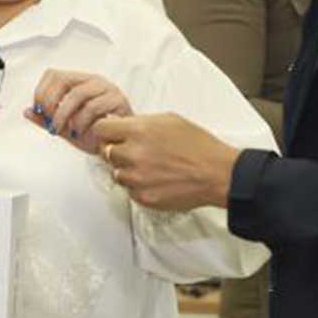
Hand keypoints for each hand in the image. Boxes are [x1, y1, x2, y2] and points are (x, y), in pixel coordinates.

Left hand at [24, 70, 131, 153]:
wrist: (118, 146)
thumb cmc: (94, 133)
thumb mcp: (64, 127)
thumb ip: (46, 120)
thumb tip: (26, 112)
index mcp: (78, 81)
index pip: (53, 74)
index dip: (41, 91)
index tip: (37, 110)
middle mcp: (92, 81)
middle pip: (63, 79)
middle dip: (51, 102)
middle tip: (49, 121)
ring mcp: (107, 88)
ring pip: (78, 94)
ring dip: (64, 115)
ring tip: (63, 130)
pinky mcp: (118, 100)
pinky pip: (94, 107)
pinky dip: (81, 121)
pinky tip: (78, 131)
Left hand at [93, 114, 241, 210]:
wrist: (216, 173)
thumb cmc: (198, 145)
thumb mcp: (168, 120)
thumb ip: (139, 122)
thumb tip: (118, 122)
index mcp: (138, 131)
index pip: (100, 129)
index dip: (106, 131)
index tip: (111, 134)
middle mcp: (132, 154)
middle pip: (105, 152)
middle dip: (117, 150)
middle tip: (135, 151)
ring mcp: (136, 178)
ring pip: (116, 173)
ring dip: (127, 170)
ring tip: (150, 166)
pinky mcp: (142, 197)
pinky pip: (129, 190)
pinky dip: (138, 185)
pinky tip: (156, 179)